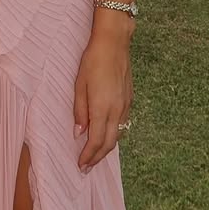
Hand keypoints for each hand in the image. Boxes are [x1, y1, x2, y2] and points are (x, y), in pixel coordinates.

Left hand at [73, 34, 132, 171]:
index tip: (80, 165)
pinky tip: (107, 134)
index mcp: (102, 108)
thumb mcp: (79, 84)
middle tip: (87, 167)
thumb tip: (79, 132)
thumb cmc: (93, 60)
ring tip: (95, 154)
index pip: (96, 141)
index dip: (88, 156)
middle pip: (109, 143)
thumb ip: (80, 110)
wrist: (114, 42)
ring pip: (118, 135)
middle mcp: (117, 110)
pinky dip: (114, 134)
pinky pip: (123, 124)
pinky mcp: (130, 99)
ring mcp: (126, 105)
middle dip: (97, 158)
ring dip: (106, 148)